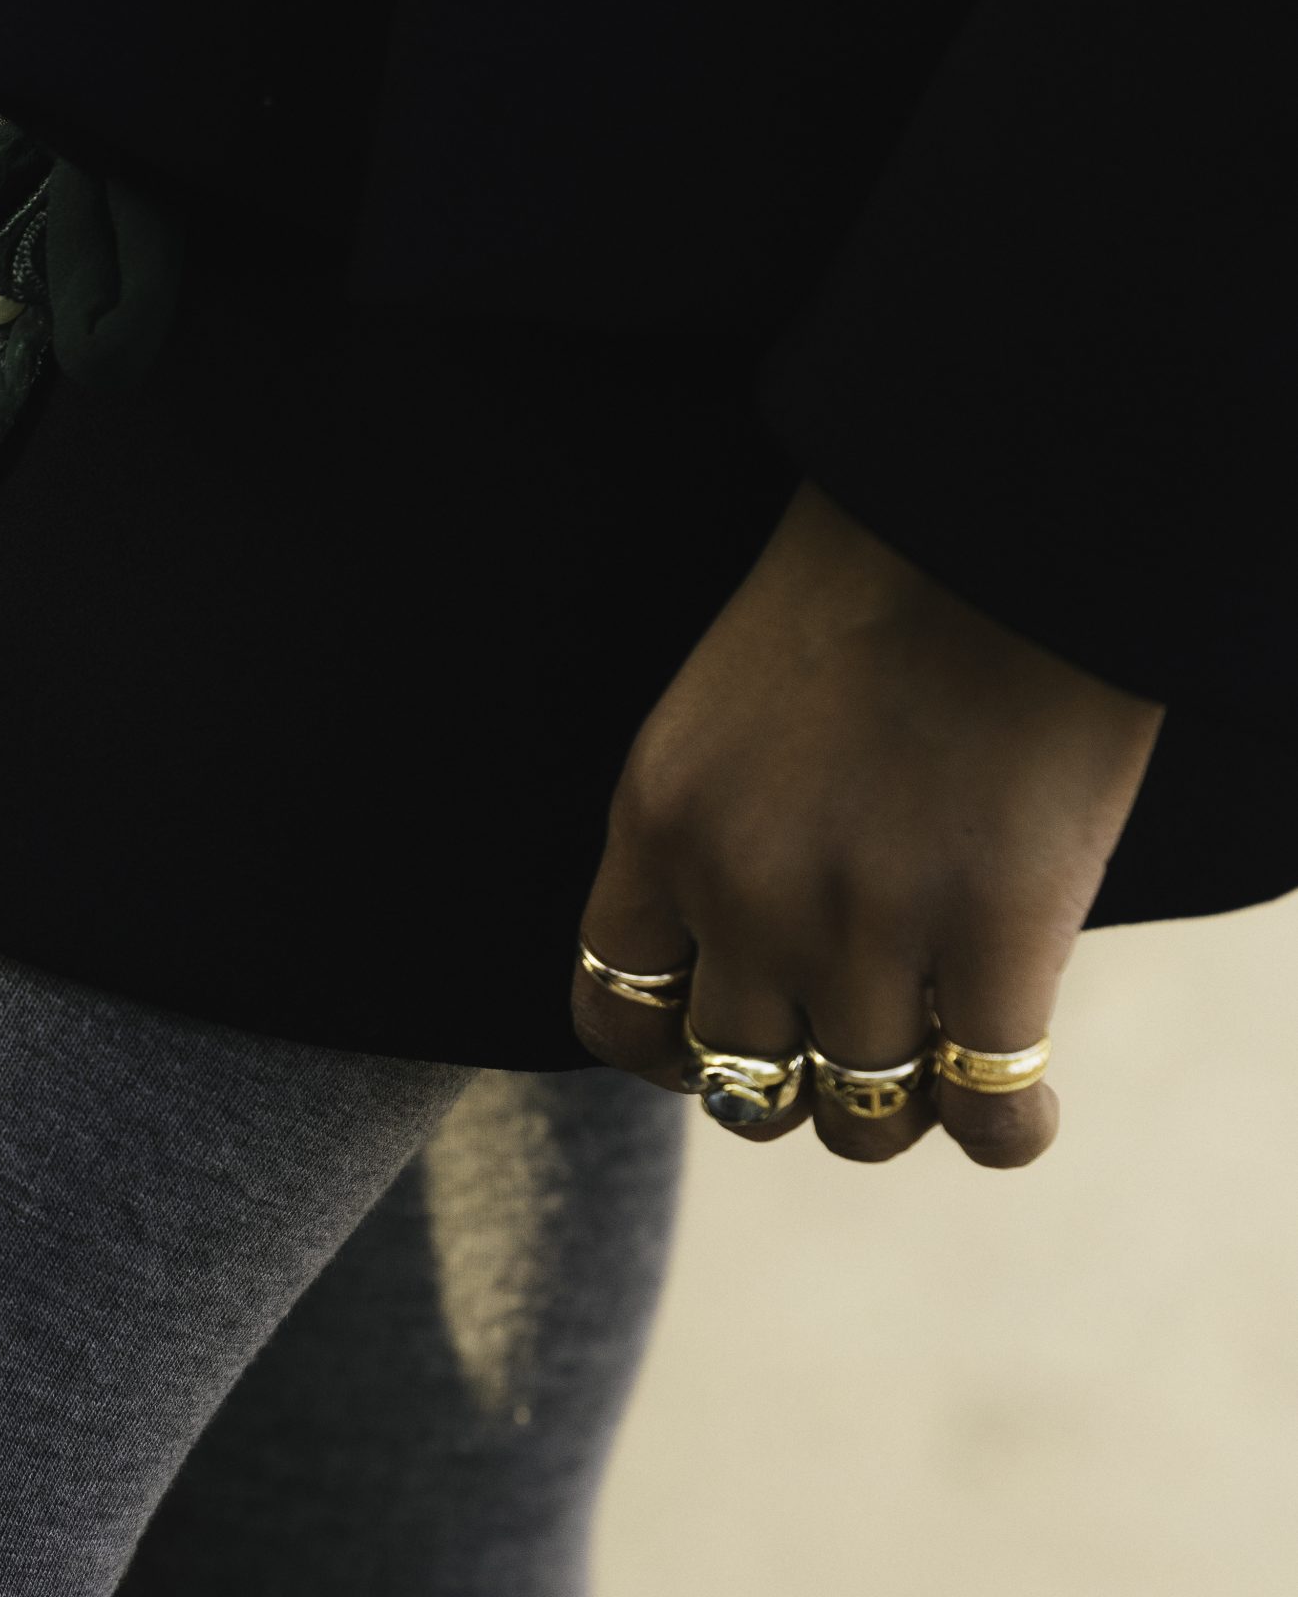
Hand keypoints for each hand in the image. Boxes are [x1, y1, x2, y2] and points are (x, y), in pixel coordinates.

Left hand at [571, 477, 1164, 1166]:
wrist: (991, 508)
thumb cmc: (876, 573)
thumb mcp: (737, 698)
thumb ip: (728, 817)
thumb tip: (758, 936)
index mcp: (658, 815)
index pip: (612, 1008)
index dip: (672, 1048)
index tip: (730, 1028)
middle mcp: (740, 889)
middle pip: (739, 1084)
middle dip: (794, 1080)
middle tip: (850, 1042)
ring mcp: (864, 925)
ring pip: (861, 1120)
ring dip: (902, 1104)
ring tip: (945, 1058)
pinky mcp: (996, 939)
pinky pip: (985, 1117)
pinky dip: (1006, 1127)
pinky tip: (1021, 1093)